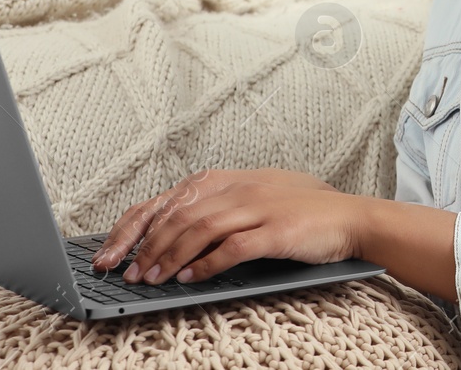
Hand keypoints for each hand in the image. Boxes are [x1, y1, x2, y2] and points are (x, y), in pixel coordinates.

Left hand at [92, 168, 351, 283]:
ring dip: (169, 256)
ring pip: (199, 229)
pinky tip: (190, 278)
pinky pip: (233, 247)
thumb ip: (214, 208)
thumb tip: (168, 230)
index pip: (167, 200)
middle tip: (124, 272)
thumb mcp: (253, 198)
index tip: (110, 252)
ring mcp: (258, 208)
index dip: (134, 227)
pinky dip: (207, 264)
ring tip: (150, 279)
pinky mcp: (277, 231)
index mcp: (228, 180)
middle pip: (177, 214)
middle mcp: (239, 189)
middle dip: (144, 245)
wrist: (350, 216)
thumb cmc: (301, 211)